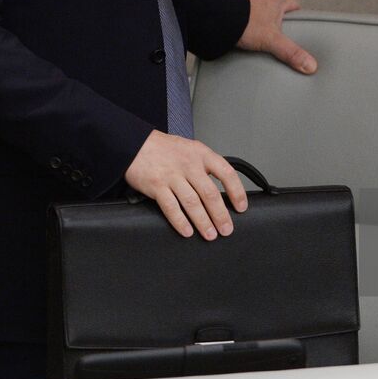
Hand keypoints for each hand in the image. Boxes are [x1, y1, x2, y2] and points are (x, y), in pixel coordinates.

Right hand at [124, 131, 248, 239]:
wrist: (135, 143)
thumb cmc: (166, 149)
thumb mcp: (191, 149)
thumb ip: (205, 166)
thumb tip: (223, 191)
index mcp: (201, 154)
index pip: (226, 173)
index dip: (237, 192)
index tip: (241, 207)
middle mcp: (189, 165)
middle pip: (210, 193)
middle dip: (220, 215)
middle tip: (226, 229)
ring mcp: (172, 176)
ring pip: (192, 203)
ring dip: (203, 222)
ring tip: (210, 235)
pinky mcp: (157, 186)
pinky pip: (171, 207)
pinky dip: (180, 222)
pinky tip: (187, 231)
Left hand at [237, 0, 317, 73]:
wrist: (218, 16)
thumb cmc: (246, 22)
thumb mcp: (273, 41)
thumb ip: (292, 53)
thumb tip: (310, 65)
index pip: (294, 5)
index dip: (298, 16)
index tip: (299, 27)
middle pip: (277, 7)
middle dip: (279, 20)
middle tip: (280, 35)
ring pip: (261, 9)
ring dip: (261, 19)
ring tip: (261, 35)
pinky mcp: (235, 4)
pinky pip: (245, 12)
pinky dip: (247, 20)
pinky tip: (244, 32)